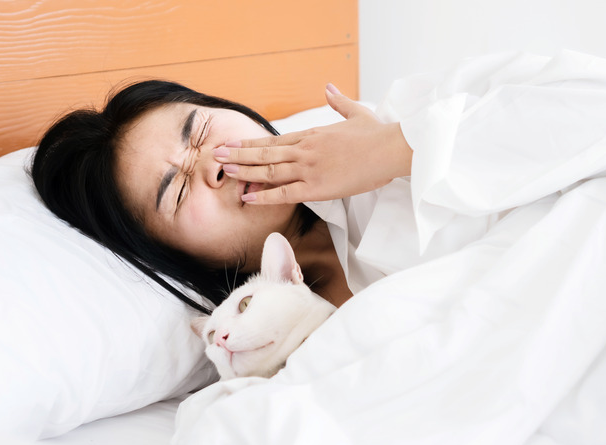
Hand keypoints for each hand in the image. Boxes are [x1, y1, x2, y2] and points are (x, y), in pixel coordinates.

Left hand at [213, 84, 412, 203]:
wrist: (388, 149)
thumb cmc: (376, 135)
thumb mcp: (356, 113)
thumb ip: (338, 102)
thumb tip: (329, 88)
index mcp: (312, 134)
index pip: (274, 140)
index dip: (252, 143)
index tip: (234, 144)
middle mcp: (304, 150)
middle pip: (264, 153)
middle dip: (238, 155)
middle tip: (217, 155)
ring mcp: (308, 168)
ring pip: (268, 170)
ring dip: (244, 171)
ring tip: (224, 171)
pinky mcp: (316, 187)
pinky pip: (284, 193)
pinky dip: (264, 195)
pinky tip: (248, 196)